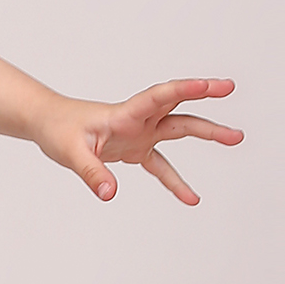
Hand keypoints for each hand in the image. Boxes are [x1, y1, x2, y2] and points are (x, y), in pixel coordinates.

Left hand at [38, 78, 243, 204]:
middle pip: (178, 108)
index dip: (184, 89)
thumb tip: (109, 194)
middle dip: (206, 100)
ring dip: (206, 132)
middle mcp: (138, 120)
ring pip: (179, 129)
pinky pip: (162, 165)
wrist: (49, 124)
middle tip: (231, 93)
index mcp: (124, 113)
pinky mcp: (136, 149)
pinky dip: (176, 181)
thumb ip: (91, 173)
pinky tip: (191, 198)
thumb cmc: (58, 130)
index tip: (209, 85)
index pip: (159, 97)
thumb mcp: (70, 153)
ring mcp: (140, 133)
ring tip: (235, 137)